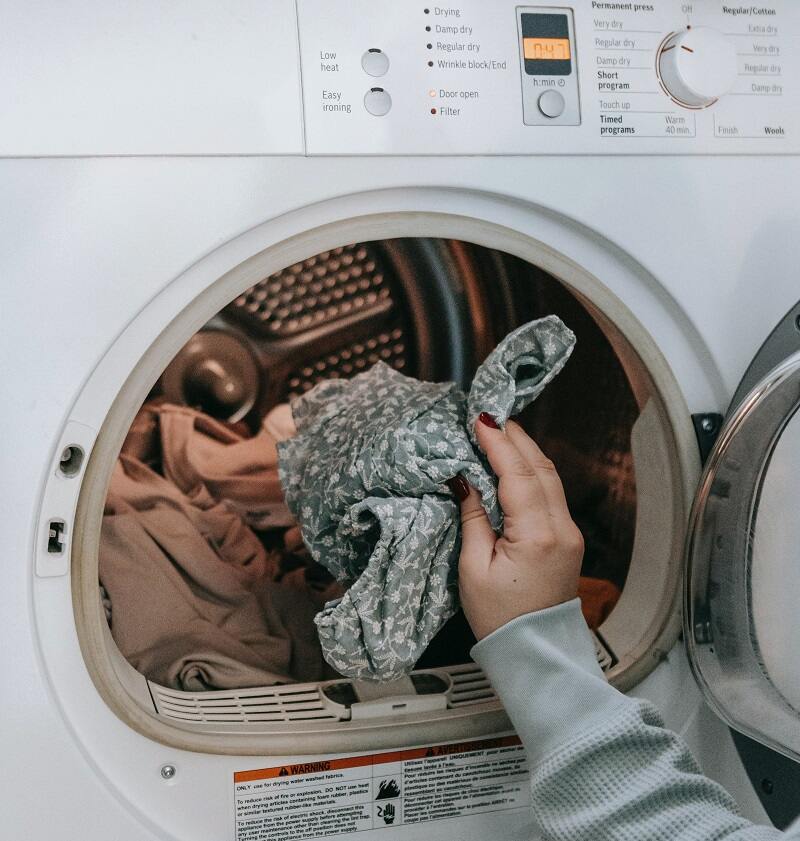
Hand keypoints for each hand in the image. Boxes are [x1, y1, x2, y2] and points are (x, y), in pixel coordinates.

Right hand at [450, 415, 583, 640]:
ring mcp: (569, 532)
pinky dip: (533, 471)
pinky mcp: (568, 538)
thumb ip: (472, 518)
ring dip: (525, 451)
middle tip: (490, 416)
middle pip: (540, 468)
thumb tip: (464, 480)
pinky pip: (552, 492)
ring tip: (501, 432)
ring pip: (550, 477)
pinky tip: (515, 463)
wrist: (535, 652)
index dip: (498, 444)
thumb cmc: (500, 619)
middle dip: (515, 438)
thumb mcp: (473, 568)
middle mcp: (561, 529)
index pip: (517, 475)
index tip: (480, 420)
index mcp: (536, 536)